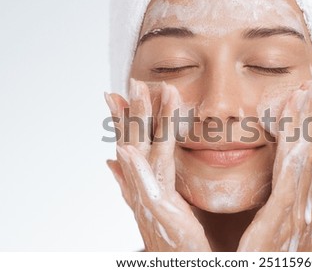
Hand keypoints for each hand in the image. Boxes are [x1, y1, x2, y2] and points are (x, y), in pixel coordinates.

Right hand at [105, 79, 210, 250]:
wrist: (175, 260)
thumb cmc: (170, 234)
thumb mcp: (153, 201)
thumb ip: (132, 179)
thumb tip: (112, 161)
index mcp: (142, 182)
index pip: (131, 144)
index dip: (123, 119)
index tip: (117, 92)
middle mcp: (139, 187)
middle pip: (132, 143)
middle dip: (131, 111)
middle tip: (133, 81)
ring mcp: (145, 198)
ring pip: (139, 156)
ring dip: (135, 126)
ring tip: (135, 96)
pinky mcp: (156, 212)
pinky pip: (144, 186)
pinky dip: (131, 169)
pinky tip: (123, 149)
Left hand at [238, 90, 311, 251]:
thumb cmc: (270, 259)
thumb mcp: (296, 230)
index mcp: (302, 205)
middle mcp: (303, 206)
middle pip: (311, 154)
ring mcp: (295, 213)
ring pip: (303, 161)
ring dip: (305, 126)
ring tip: (304, 94)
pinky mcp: (280, 221)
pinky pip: (289, 180)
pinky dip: (295, 154)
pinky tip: (296, 132)